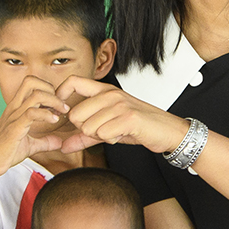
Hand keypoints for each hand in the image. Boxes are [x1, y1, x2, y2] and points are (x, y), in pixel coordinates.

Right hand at [0, 78, 70, 177]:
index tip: (58, 105)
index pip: (31, 84)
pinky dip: (46, 114)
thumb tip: (59, 142)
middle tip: (61, 105)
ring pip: (35, 95)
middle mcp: (14, 108)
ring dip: (53, 101)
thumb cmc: (5, 153)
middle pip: (32, 81)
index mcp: (16, 108)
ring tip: (61, 112)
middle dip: (51, 89)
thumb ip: (44, 142)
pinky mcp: (15, 128)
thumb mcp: (29, 146)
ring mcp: (14, 117)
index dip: (48, 89)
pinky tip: (54, 120)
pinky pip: (31, 113)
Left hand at [58, 76, 188, 154]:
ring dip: (100, 137)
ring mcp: (119, 104)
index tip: (63, 112)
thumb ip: (83, 137)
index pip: (73, 81)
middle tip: (102, 131)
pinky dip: (111, 140)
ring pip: (88, 128)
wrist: (167, 130)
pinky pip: (103, 134)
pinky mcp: (128, 118)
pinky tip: (121, 135)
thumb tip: (62, 146)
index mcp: (104, 91)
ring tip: (116, 132)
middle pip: (75, 115)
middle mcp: (110, 94)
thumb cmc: (137, 127)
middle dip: (85, 130)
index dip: (61, 95)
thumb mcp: (107, 129)